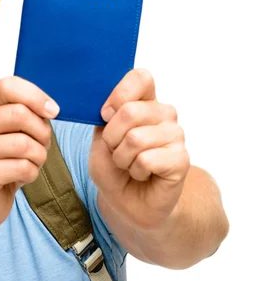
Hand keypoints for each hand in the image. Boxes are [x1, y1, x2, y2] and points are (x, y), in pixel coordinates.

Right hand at [0, 76, 58, 227]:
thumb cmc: (4, 159)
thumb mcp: (14, 129)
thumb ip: (27, 112)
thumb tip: (50, 109)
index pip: (8, 86)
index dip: (36, 96)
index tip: (53, 112)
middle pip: (19, 114)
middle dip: (42, 132)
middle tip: (42, 145)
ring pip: (23, 144)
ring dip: (39, 156)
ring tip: (32, 162)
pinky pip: (21, 167)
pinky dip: (32, 174)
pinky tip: (21, 177)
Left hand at [89, 69, 189, 229]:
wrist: (128, 202)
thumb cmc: (114, 168)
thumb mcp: (99, 139)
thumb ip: (105, 119)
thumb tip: (112, 107)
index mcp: (144, 102)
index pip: (141, 77)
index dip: (119, 94)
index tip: (106, 115)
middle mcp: (163, 113)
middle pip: (130, 110)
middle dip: (112, 137)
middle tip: (117, 151)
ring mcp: (175, 135)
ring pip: (135, 138)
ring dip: (122, 157)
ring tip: (129, 164)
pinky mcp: (181, 159)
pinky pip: (147, 159)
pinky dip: (135, 171)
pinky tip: (142, 174)